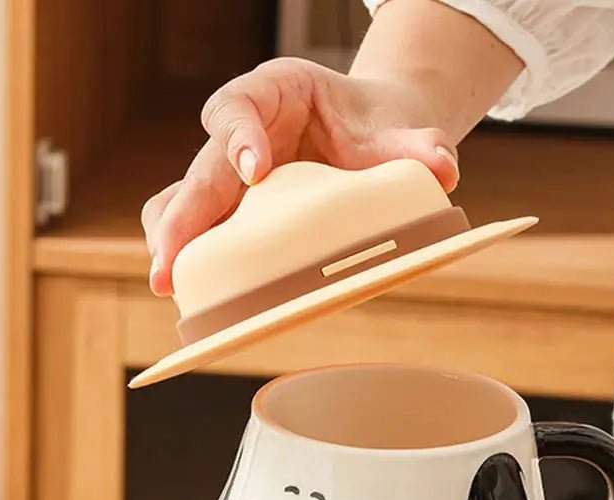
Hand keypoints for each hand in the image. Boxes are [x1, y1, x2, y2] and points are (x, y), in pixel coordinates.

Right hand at [140, 59, 459, 296]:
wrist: (372, 136)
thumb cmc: (375, 128)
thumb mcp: (398, 130)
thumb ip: (417, 146)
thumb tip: (443, 168)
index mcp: (274, 93)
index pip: (240, 107)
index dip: (240, 139)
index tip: (255, 171)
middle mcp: (241, 132)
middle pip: (200, 169)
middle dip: (184, 218)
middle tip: (172, 265)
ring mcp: (231, 175)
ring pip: (182, 199)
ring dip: (173, 241)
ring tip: (169, 285)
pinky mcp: (232, 210)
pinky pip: (199, 229)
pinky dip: (191, 257)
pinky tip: (192, 293)